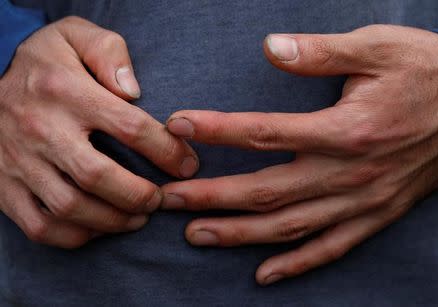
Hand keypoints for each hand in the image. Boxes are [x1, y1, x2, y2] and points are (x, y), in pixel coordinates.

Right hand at [0, 16, 198, 247]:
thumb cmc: (42, 63)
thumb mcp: (73, 35)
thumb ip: (109, 52)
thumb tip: (134, 92)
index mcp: (66, 91)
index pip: (129, 127)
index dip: (167, 151)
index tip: (187, 164)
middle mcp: (41, 129)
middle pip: (98, 176)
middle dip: (139, 196)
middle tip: (159, 200)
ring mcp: (19, 162)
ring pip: (70, 207)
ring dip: (112, 221)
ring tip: (137, 218)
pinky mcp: (4, 187)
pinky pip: (40, 226)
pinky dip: (76, 236)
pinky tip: (99, 227)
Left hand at [161, 25, 437, 284]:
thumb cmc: (425, 73)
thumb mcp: (377, 48)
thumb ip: (320, 52)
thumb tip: (271, 47)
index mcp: (344, 130)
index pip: (263, 134)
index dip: (216, 131)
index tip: (178, 126)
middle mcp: (347, 173)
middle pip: (266, 190)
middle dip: (212, 196)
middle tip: (167, 200)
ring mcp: (361, 202)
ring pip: (290, 226)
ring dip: (239, 234)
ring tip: (196, 236)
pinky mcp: (375, 216)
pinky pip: (330, 249)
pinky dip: (296, 264)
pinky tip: (263, 275)